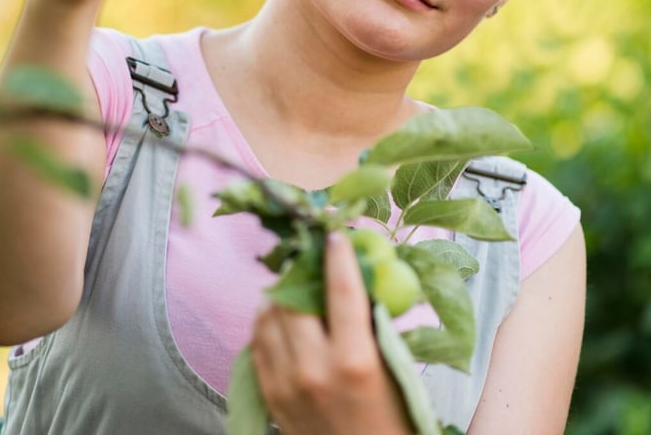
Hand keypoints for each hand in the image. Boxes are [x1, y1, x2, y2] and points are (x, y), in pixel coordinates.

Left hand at [250, 233, 413, 434]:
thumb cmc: (390, 419)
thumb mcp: (393, 370)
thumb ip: (374, 324)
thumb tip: (360, 274)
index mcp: (355, 361)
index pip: (340, 291)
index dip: (337, 256)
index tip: (334, 234)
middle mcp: (314, 369)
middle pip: (294, 299)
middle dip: (301, 273)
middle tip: (309, 259)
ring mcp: (286, 383)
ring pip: (268, 317)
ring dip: (280, 297)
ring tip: (294, 287)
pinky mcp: (270, 394)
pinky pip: (257, 342)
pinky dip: (267, 323)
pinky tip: (280, 317)